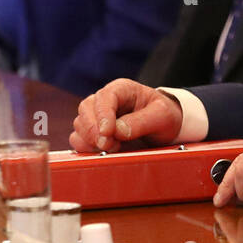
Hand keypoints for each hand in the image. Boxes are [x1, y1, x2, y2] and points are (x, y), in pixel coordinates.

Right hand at [68, 79, 182, 151]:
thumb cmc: (164, 116)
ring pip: (80, 125)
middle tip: (109, 146)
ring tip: (113, 148)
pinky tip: (103, 152)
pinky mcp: (93, 133)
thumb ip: (141, 122)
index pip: (105, 97)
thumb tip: (117, 131)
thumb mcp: (162, 116)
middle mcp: (105, 100)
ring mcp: (97, 116)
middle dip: (94, 130)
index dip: (103, 115)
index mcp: (122, 89)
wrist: (164, 127)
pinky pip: (79, 139)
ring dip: (90, 140)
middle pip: (86, 109)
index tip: (108, 133)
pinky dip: (86, 148)